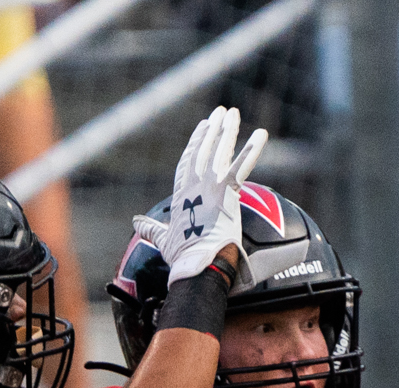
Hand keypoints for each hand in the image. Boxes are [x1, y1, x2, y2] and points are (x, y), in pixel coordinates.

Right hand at [133, 106, 267, 284]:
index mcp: (181, 194)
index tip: (203, 128)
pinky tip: (261, 133)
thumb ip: (151, 229)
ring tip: (233, 113)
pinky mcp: (228, 191)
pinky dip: (253, 149)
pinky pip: (243, 166)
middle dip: (213, 130)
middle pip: (205, 150)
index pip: (189, 162)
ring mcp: (211, 185)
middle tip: (221, 112)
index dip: (197, 143)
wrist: (198, 263)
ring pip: (221, 151)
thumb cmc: (182, 256)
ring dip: (228, 130)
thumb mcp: (163, 240)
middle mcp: (195, 184)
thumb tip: (136, 224)